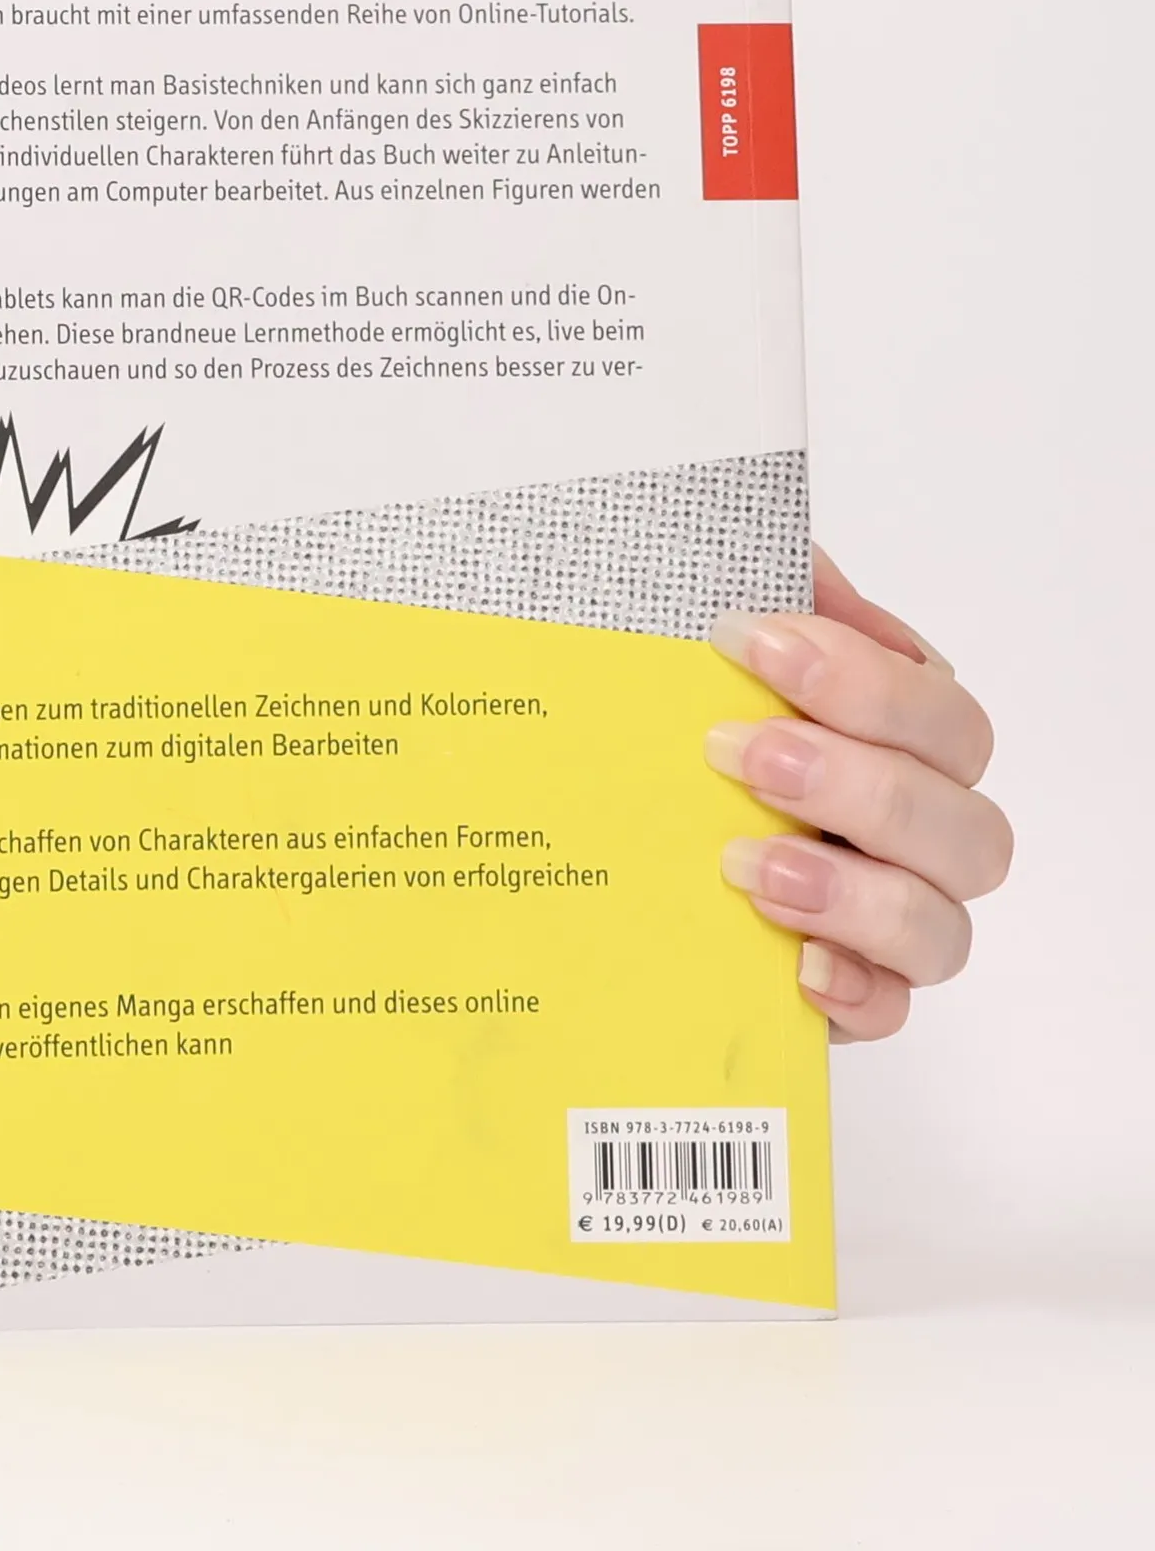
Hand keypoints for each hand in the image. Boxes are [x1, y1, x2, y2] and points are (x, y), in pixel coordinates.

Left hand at [703, 548, 1011, 1041]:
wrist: (607, 864)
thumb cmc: (677, 743)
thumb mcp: (691, 659)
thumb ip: (754, 598)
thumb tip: (777, 557)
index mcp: (894, 740)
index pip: (932, 702)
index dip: (859, 674)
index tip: (748, 640)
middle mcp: (914, 831)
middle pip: (960, 817)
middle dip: (857, 780)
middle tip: (737, 754)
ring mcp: (891, 921)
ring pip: (942, 924)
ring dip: (853, 891)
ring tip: (748, 865)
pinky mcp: (851, 996)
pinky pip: (892, 1011)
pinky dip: (857, 991)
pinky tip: (798, 968)